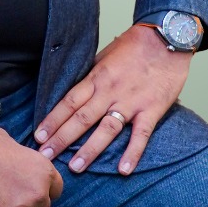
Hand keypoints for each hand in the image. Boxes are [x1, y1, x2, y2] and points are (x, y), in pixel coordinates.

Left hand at [34, 24, 191, 176]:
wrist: (168, 36)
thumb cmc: (136, 45)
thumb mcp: (106, 56)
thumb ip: (92, 76)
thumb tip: (76, 92)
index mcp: (97, 78)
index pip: (69, 102)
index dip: (53, 120)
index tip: (39, 136)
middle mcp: (110, 91)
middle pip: (81, 118)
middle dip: (61, 139)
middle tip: (45, 156)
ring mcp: (131, 102)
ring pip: (106, 129)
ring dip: (90, 150)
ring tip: (75, 167)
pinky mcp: (152, 109)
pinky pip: (141, 134)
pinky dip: (132, 153)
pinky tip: (123, 170)